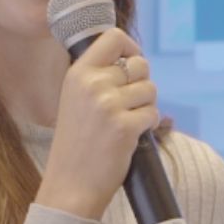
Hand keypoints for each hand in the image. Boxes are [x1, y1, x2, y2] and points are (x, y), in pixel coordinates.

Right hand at [34, 28, 158, 218]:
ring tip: (127, 122)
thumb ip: (97, 77)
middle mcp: (92, 84)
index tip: (131, 62)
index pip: (113, 38)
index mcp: (77, 74)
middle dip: (142, 84)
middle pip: (140, 65)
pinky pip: (154, 114)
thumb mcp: (75, 100)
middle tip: (129, 104)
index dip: (131, 48)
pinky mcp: (125, 127)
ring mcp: (109, 105)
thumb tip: (131, 59)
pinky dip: (149, 125)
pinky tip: (131, 136)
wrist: (70, 186)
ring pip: (150, 90)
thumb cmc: (77, 145)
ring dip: (146, 106)